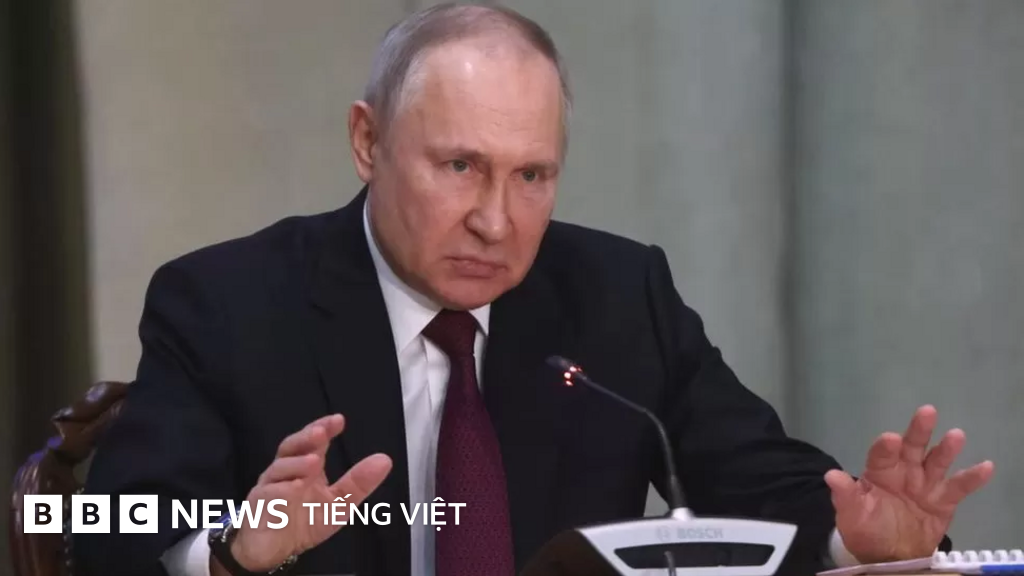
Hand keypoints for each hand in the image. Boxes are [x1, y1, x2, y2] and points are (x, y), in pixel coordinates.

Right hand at [218, 414, 391, 572]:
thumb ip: (358, 483)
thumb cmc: (304, 521)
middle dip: (305, 438)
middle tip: (320, 432)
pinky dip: (279, 490)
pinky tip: (293, 487)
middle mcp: (286, 471)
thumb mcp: (338, 504)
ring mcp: (270, 486)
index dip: (324, 429)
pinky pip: (267, 495)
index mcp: (305, 467)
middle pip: (291, 447)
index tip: (338, 420)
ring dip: (296, 464)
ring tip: (314, 462)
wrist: (276, 549)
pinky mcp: (258, 506)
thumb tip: (384, 460)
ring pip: (278, 469)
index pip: (314, 442)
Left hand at [825, 405, 993, 562]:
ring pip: (937, 461)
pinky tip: (985, 466)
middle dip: (919, 431)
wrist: (890, 553)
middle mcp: (904, 471)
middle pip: (912, 447)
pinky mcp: (944, 500)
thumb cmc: (867, 527)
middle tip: (927, 412)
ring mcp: (925, 484)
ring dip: (946, 449)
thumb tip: (831, 475)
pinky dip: (972, 477)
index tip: (891, 439)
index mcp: (880, 471)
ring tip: (956, 435)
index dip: (886, 446)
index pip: (882, 455)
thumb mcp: (852, 514)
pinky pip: (959, 486)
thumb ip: (845, 495)